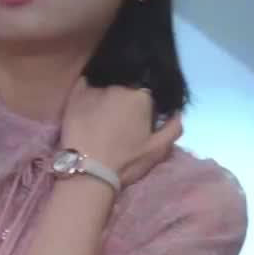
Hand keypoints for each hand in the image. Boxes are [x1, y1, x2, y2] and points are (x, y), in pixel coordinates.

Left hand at [61, 79, 182, 188]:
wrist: (87, 171)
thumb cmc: (125, 162)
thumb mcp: (158, 150)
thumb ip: (174, 128)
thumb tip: (177, 112)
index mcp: (141, 97)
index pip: (147, 93)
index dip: (144, 105)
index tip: (140, 118)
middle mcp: (120, 86)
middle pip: (126, 86)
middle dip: (126, 99)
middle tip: (120, 118)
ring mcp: (96, 88)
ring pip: (107, 84)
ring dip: (108, 94)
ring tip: (103, 112)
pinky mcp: (76, 95)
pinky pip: (85, 82)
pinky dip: (89, 88)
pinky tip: (89, 100)